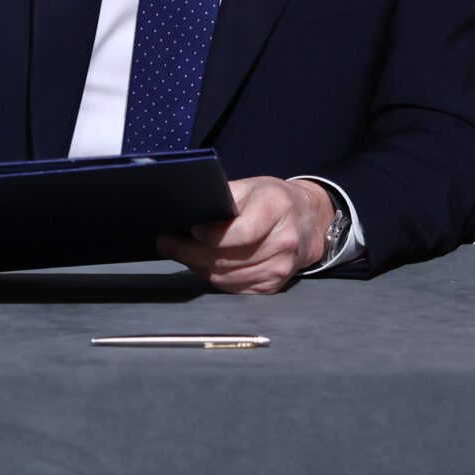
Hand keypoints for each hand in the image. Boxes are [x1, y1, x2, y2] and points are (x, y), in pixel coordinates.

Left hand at [159, 176, 334, 293]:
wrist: (309, 221)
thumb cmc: (270, 199)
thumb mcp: (249, 186)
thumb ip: (221, 198)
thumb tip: (185, 211)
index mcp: (276, 208)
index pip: (243, 232)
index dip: (213, 235)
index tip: (191, 230)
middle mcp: (283, 241)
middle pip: (229, 258)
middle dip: (190, 252)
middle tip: (165, 243)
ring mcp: (282, 267)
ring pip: (228, 277)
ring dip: (198, 267)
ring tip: (179, 253)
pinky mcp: (276, 285)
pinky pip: (236, 288)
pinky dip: (214, 278)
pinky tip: (201, 265)